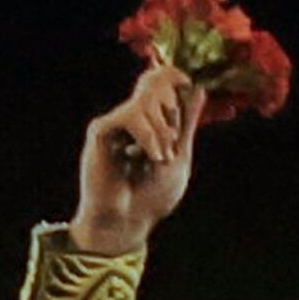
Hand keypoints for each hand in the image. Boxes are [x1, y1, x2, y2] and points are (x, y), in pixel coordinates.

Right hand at [72, 62, 202, 256]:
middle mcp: (129, 120)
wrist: (126, 223)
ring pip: (145, 101)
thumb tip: (198, 88)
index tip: (188, 82)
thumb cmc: (151, 198)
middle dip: (171, 111)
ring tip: (161, 158)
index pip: (159, 84)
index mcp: (149, 124)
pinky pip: (131, 115)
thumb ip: (186, 123)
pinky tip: (152, 156)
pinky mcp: (100, 132)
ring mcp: (114, 124)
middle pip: (152, 83)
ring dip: (161, 130)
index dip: (172, 76)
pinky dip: (148, 135)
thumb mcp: (179, 156)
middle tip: (172, 143)